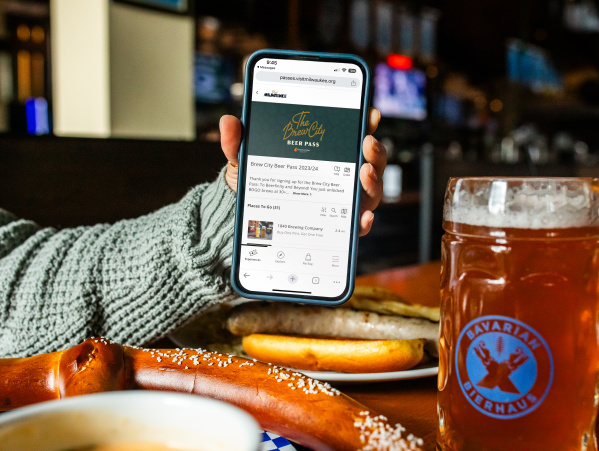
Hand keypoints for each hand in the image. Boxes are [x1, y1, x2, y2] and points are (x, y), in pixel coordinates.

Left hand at [220, 108, 385, 236]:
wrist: (249, 219)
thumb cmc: (256, 181)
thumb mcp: (245, 160)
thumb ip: (238, 142)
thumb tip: (227, 122)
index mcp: (326, 153)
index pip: (353, 134)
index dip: (368, 122)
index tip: (371, 113)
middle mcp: (341, 175)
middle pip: (370, 162)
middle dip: (375, 151)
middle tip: (367, 142)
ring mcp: (342, 201)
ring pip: (370, 191)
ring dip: (373, 181)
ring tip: (363, 173)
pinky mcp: (338, 226)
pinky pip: (357, 225)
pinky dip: (365, 221)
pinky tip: (362, 217)